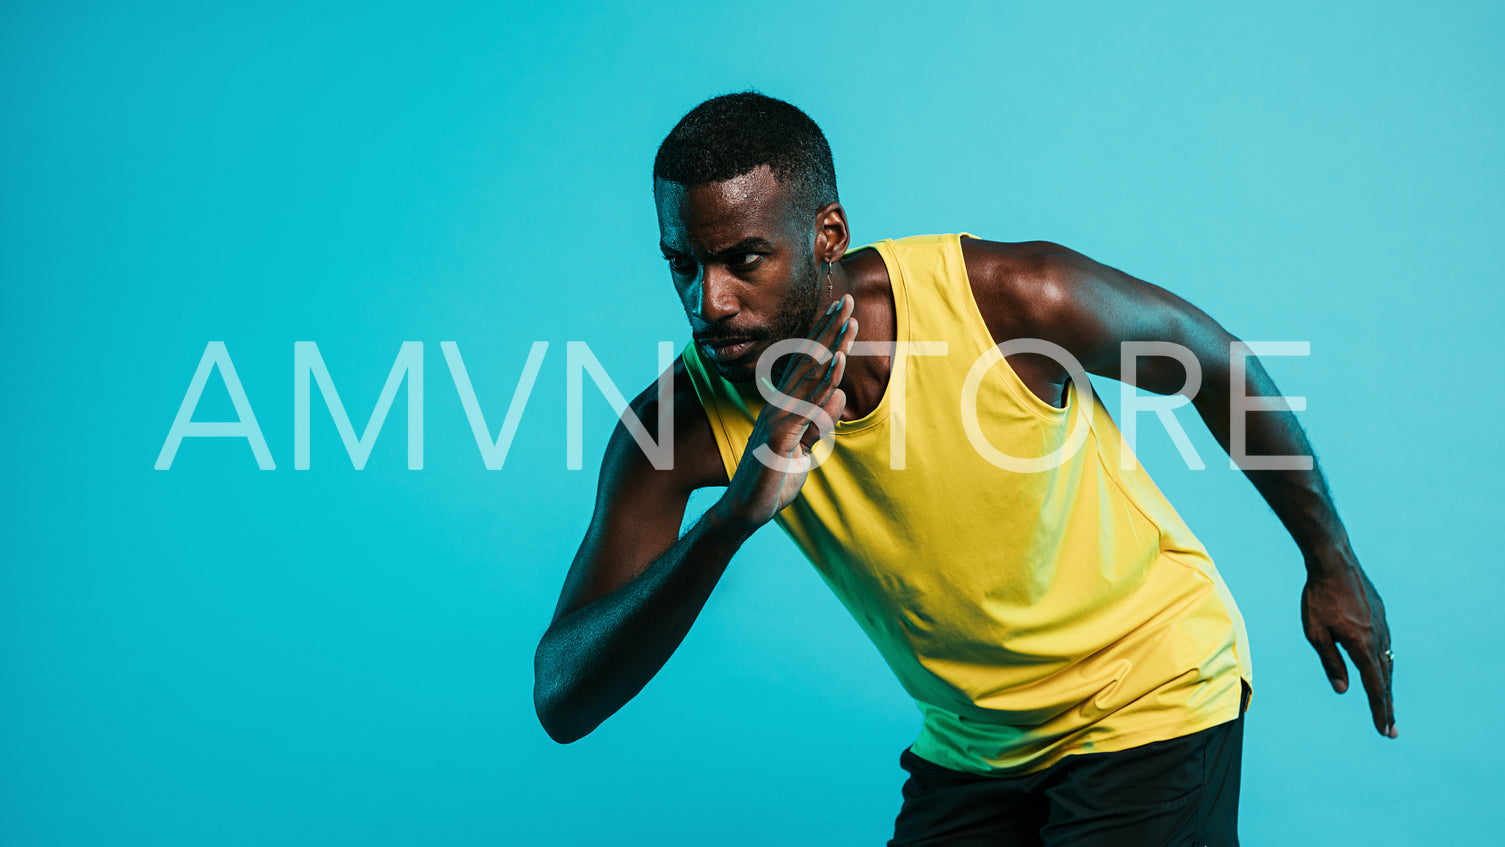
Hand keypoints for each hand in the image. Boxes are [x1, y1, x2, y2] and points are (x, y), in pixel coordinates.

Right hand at [717, 294, 856, 531]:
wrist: (746, 509)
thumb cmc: (773, 479)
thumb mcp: (806, 448)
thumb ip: (821, 422)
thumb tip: (840, 395)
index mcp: (786, 405)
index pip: (806, 364)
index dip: (823, 336)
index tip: (839, 311)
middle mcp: (780, 404)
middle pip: (807, 359)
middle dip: (828, 328)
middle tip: (846, 299)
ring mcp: (779, 418)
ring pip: (809, 376)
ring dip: (831, 346)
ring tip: (848, 320)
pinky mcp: (780, 437)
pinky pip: (805, 406)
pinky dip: (823, 384)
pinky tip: (837, 364)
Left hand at [1300, 560, 1395, 737]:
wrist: (1335, 562)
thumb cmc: (1318, 598)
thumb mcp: (1316, 633)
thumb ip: (1331, 662)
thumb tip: (1343, 689)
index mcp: (1362, 646)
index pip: (1374, 686)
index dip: (1379, 710)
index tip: (1384, 730)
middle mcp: (1379, 638)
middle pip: (1385, 679)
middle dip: (1387, 706)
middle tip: (1391, 729)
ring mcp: (1383, 626)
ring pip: (1387, 662)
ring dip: (1386, 685)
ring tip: (1386, 704)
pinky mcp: (1381, 615)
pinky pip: (1385, 645)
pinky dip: (1384, 663)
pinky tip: (1380, 667)